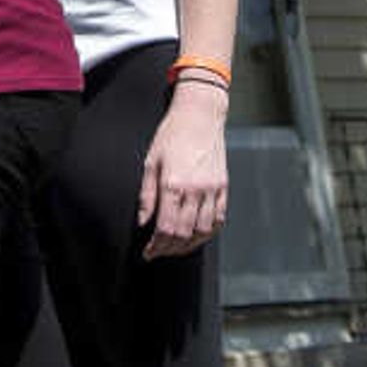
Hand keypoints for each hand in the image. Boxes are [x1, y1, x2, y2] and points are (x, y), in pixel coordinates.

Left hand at [138, 77, 230, 255]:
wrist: (200, 115)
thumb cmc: (172, 134)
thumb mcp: (151, 162)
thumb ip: (146, 195)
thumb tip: (143, 222)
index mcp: (173, 184)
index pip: (165, 228)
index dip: (156, 246)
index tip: (148, 252)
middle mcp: (195, 190)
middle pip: (184, 234)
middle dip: (169, 249)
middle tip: (159, 252)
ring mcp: (212, 189)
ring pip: (203, 231)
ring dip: (188, 245)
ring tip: (176, 247)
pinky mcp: (224, 187)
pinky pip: (219, 219)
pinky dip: (208, 233)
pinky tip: (197, 235)